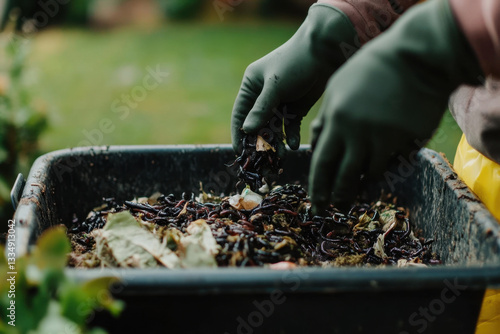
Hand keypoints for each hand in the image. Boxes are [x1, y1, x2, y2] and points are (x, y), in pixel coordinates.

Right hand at [231, 4, 356, 153]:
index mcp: (251, 86)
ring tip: (282, 156)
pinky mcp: (297, 108)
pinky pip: (291, 127)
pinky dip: (292, 136)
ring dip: (278, 142)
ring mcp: (280, 103)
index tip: (240, 153)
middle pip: (258, 124)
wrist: (326, 52)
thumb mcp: (275, 86)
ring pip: (275, 128)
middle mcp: (263, 96)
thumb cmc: (295, 62)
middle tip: (264, 161)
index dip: (239, 134)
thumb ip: (261, 109)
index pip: (240, 114)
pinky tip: (295, 146)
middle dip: (261, 142)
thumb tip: (247, 131)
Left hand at [309, 0, 482, 212]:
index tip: (315, 203)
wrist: (416, 56)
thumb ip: (325, 116)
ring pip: (370, 174)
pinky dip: (385, 169)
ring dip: (362, 184)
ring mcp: (385, 137)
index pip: (321, 162)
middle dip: (336, 197)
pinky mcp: (409, 139)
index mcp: (336, 119)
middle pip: (343, 176)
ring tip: (358, 191)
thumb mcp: (338, 86)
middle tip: (335, 210)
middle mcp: (358, 133)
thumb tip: (315, 141)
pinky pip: (394, 163)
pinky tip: (381, 170)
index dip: (317, 186)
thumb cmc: (371, 68)